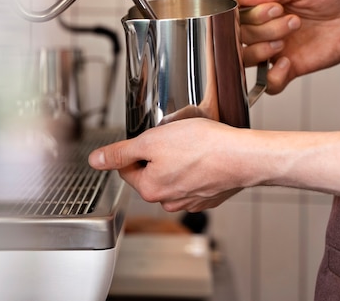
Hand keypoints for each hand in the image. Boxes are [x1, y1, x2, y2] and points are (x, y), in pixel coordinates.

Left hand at [89, 118, 257, 211]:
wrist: (244, 156)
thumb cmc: (203, 147)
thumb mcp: (151, 141)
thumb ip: (120, 152)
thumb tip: (96, 160)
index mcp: (150, 189)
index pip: (127, 166)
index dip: (136, 147)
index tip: (150, 137)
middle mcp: (168, 200)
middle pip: (150, 171)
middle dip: (158, 153)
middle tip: (174, 139)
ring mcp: (190, 200)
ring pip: (173, 174)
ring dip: (177, 160)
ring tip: (192, 146)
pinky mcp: (209, 196)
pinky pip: (194, 178)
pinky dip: (196, 167)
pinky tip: (205, 156)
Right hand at [237, 0, 339, 93]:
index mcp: (264, 10)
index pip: (239, 18)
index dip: (251, 16)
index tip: (275, 8)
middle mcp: (266, 31)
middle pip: (241, 38)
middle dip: (263, 30)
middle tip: (293, 21)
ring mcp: (276, 51)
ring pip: (247, 60)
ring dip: (261, 50)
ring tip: (285, 41)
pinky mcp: (291, 69)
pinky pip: (269, 84)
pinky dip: (272, 76)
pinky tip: (286, 62)